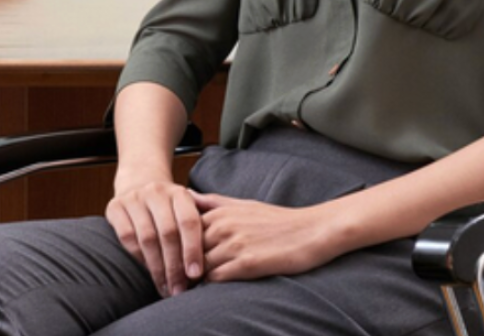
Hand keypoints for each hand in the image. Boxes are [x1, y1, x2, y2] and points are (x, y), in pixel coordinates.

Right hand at [106, 172, 203, 297]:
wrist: (139, 181)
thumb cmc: (170, 206)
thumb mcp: (187, 208)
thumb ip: (199, 229)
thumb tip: (210, 266)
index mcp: (179, 192)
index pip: (189, 222)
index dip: (192, 249)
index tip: (195, 275)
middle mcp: (156, 192)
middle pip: (168, 233)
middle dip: (174, 266)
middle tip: (179, 290)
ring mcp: (134, 198)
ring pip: (147, 238)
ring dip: (157, 268)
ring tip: (165, 287)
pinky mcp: (115, 207)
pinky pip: (127, 238)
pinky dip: (139, 258)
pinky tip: (149, 271)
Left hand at [191, 191, 352, 282]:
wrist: (311, 231)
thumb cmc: (277, 220)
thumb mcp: (243, 203)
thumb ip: (213, 202)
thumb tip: (186, 195)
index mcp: (220, 212)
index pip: (183, 231)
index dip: (177, 247)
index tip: (172, 259)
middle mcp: (224, 226)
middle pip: (187, 250)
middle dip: (181, 264)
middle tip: (175, 277)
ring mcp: (235, 244)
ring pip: (199, 265)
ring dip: (193, 277)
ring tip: (188, 286)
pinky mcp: (248, 263)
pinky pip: (217, 277)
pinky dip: (210, 284)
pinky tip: (212, 287)